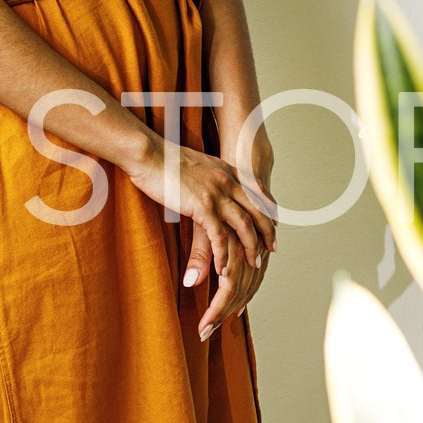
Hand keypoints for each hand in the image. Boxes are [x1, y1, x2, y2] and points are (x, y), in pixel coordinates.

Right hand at [128, 127, 278, 341]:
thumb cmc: (164, 160)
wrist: (149, 154)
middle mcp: (227, 181)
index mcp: (227, 170)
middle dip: (267, 233)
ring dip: (251, 247)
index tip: (274, 225)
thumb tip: (206, 184)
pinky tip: (223, 269)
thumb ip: (208, 175)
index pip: (257, 192)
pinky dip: (223, 255)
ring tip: (254, 264)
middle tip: (271, 250)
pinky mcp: (202, 207)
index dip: (268, 210)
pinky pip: (220, 236)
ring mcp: (216, 194)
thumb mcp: (196, 164)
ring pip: (244, 225)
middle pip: (258, 211)